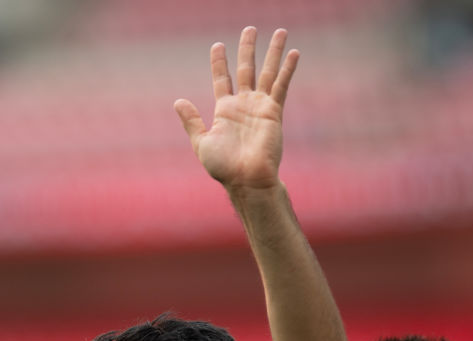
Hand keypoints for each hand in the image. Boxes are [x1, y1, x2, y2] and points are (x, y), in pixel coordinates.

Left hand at [175, 27, 298, 190]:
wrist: (246, 179)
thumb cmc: (223, 166)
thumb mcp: (201, 142)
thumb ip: (192, 121)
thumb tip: (178, 101)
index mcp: (225, 110)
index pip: (222, 78)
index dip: (219, 61)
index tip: (218, 45)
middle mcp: (243, 104)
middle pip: (246, 68)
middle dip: (247, 48)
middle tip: (250, 28)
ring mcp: (260, 106)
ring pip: (267, 72)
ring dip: (273, 51)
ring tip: (281, 31)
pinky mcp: (274, 112)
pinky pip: (281, 86)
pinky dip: (288, 69)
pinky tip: (294, 53)